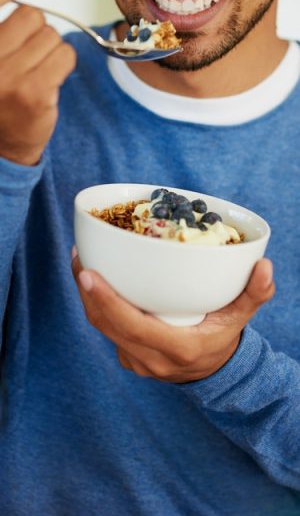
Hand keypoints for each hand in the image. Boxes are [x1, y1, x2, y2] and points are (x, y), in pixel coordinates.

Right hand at [0, 0, 75, 164]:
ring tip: (35, 70)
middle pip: (31, 15)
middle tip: (28, 51)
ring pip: (51, 36)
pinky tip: (48, 79)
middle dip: (36, 30)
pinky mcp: (33, 92)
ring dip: (50, 50)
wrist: (1, 145)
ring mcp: (6, 76)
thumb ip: (3, 30)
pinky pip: (64, 55)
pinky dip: (62, 64)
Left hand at [72, 252, 274, 382]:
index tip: (88, 273)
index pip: (132, 326)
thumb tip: (264, 265)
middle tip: (78, 256)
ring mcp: (136, 362)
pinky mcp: (128, 358)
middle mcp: (150, 360)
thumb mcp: (242, 317)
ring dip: (87, 296)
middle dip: (88, 292)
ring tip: (79, 260)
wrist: (215, 375)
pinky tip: (90, 279)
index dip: (107, 301)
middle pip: (107, 325)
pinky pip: (106, 330)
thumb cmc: (225, 338)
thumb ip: (254, 294)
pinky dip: (96, 305)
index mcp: (176, 349)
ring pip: (102, 328)